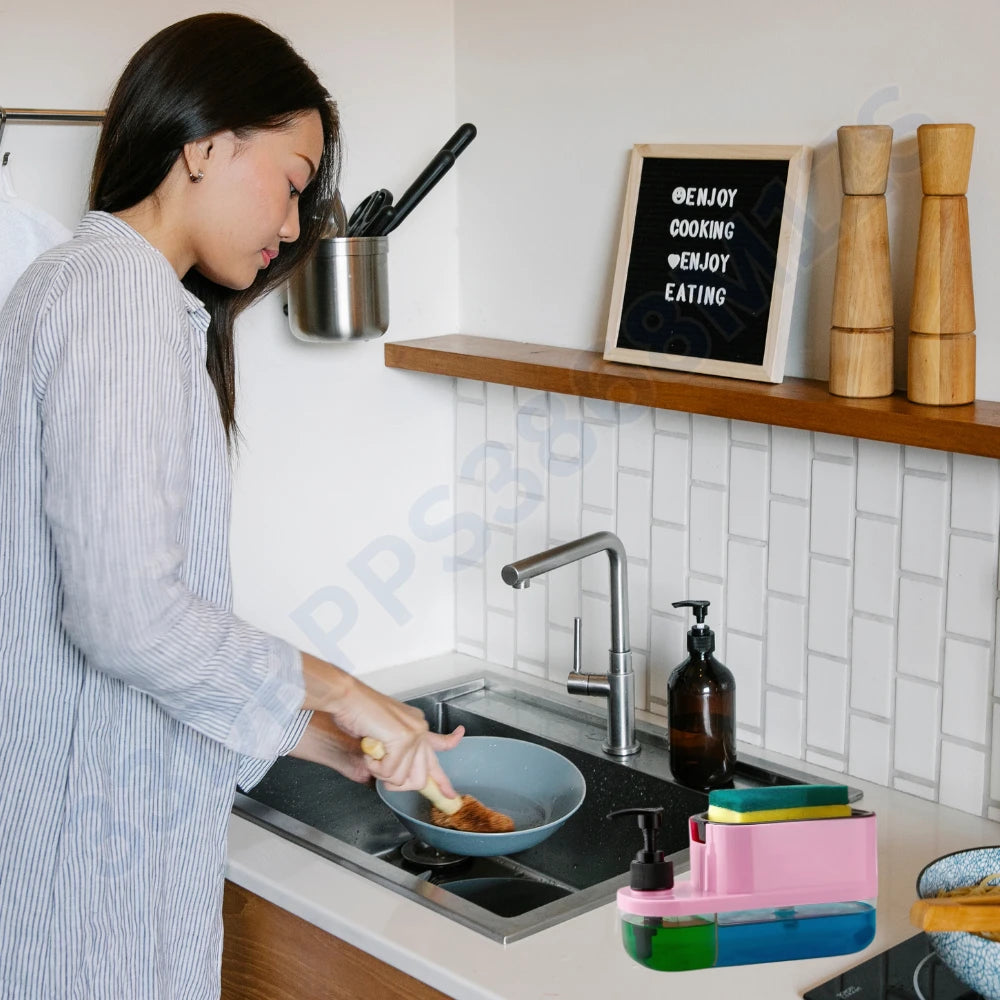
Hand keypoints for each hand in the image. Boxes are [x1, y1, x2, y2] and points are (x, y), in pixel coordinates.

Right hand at [300, 652, 463, 797]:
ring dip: (381, 773)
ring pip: (402, 778)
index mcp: (417, 726)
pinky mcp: (403, 738)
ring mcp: (414, 733)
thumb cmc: (358, 712)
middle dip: (398, 783)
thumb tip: (402, 777)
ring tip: (371, 755)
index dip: (443, 778)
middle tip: (380, 772)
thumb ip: (397, 751)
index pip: (441, 748)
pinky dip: (374, 767)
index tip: (450, 794)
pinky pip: (390, 771)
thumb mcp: (383, 734)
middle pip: (421, 778)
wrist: (347, 697)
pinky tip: (368, 751)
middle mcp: (420, 729)